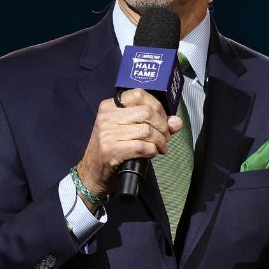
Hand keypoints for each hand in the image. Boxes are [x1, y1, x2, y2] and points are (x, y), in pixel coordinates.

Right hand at [76, 89, 183, 208]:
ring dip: (160, 141)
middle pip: (147, 112)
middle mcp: (107, 117)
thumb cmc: (112, 150)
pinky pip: (142, 146)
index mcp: (109, 106)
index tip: (162, 119)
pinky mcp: (111, 150)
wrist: (92, 173)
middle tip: (164, 137)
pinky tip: (151, 153)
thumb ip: (154, 123)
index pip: (139, 94)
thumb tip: (176, 122)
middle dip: (162, 126)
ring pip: (147, 131)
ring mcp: (107, 133)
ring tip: (160, 147)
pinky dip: (152, 151)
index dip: (157, 107)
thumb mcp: (128, 131)